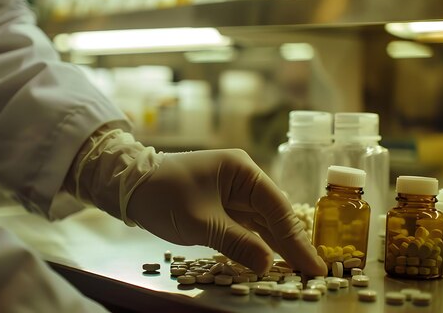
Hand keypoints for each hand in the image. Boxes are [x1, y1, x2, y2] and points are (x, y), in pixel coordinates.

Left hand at [127, 149, 326, 275]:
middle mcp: (241, 177)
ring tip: (297, 270)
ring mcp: (231, 190)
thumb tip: (267, 264)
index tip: (314, 265)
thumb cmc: (163, 196)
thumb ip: (238, 243)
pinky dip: (256, 242)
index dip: (296, 239)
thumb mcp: (201, 223)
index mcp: (241, 170)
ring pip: (261, 221)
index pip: (277, 207)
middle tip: (312, 272)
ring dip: (276, 245)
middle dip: (291, 243)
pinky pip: (245, 225)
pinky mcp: (221, 204)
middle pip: (274, 214)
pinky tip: (269, 260)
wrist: (128, 186)